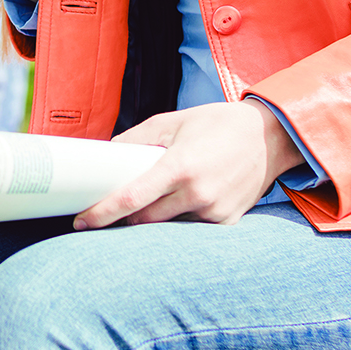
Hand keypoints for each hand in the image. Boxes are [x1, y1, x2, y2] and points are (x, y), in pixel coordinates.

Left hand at [75, 99, 306, 228]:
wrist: (270, 136)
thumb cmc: (217, 124)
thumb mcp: (172, 121)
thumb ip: (136, 139)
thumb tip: (105, 154)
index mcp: (180, 166)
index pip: (132, 198)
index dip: (102, 213)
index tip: (80, 222)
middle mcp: (198, 194)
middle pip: (144, 220)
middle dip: (122, 219)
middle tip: (104, 212)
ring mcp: (215, 212)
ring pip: (167, 226)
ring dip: (150, 219)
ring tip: (143, 204)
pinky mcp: (228, 222)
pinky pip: (191, 228)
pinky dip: (178, 219)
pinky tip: (177, 204)